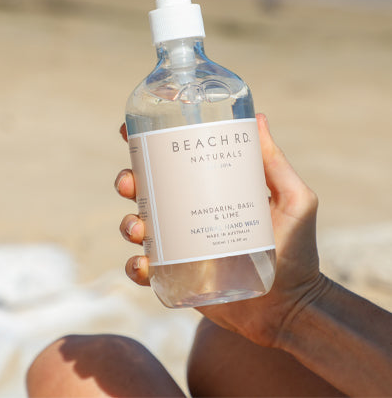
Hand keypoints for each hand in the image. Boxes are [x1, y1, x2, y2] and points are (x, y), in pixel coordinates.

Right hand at [115, 114, 329, 347]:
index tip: (129, 133)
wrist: (290, 307)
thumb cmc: (297, 251)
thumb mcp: (294, 201)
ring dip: (128, 223)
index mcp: (213, 193)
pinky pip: (147, 269)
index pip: (176, 165)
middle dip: (129, 182)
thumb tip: (258, 119)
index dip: (148, 149)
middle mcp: (193, 216)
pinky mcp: (179, 277)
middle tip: (128, 183)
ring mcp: (183, 247)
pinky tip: (142, 263)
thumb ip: (277, 163)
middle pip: (150, 193)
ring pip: (141, 228)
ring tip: (137, 227)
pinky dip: (136, 266)